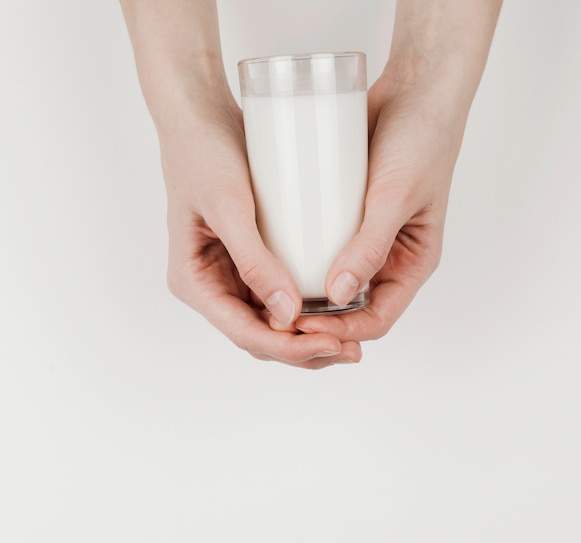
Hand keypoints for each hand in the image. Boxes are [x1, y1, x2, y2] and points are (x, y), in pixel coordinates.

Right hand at [161, 95, 361, 367]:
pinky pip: (278, 296)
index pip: (244, 332)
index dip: (288, 348)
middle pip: (259, 335)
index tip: (329, 345)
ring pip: (271, 322)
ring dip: (307, 336)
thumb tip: (286, 315)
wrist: (199, 117)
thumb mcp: (229, 207)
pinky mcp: (249, 259)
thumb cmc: (204, 154)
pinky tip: (333, 310)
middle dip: (303, 349)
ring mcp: (229, 275)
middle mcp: (210, 286)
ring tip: (349, 340)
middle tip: (349, 351)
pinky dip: (304, 310)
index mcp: (194, 282)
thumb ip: (254, 262)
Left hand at [295, 73, 465, 341]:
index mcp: (411, 264)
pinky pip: (320, 246)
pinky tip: (272, 259)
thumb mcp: (396, 197)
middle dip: (316, 319)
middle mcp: (387, 257)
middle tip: (277, 316)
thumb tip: (337, 296)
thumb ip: (371, 246)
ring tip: (269, 292)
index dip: (340, 332)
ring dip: (303, 292)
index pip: (376, 319)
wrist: (415, 88)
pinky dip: (300, 259)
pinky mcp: (343, 214)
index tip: (302, 327)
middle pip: (349, 306)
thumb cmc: (420, 142)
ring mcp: (363, 237)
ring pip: (331, 280)